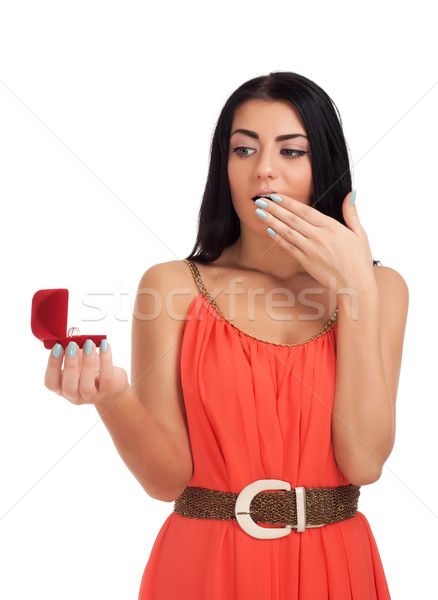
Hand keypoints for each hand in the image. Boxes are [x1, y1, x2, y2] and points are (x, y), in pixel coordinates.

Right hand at [45, 340, 129, 406]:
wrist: (113, 385)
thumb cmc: (91, 370)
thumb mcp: (77, 361)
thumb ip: (68, 351)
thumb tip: (62, 335)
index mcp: (62, 388)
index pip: (51, 383)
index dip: (52, 365)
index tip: (57, 347)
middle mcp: (75, 396)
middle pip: (68, 387)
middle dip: (69, 364)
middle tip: (72, 345)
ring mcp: (92, 396)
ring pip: (86, 386)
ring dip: (87, 362)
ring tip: (89, 343)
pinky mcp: (108, 390)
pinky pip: (106, 377)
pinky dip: (105, 359)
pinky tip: (105, 345)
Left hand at [255, 191, 374, 293]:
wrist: (355, 285)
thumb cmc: (359, 260)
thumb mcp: (360, 234)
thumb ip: (351, 213)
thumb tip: (350, 193)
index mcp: (332, 227)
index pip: (305, 211)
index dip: (288, 202)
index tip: (275, 196)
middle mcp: (320, 237)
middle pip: (293, 219)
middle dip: (275, 209)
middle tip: (260, 200)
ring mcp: (311, 250)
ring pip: (287, 232)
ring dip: (272, 221)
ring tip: (259, 212)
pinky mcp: (306, 262)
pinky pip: (289, 248)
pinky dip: (278, 238)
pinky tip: (268, 230)